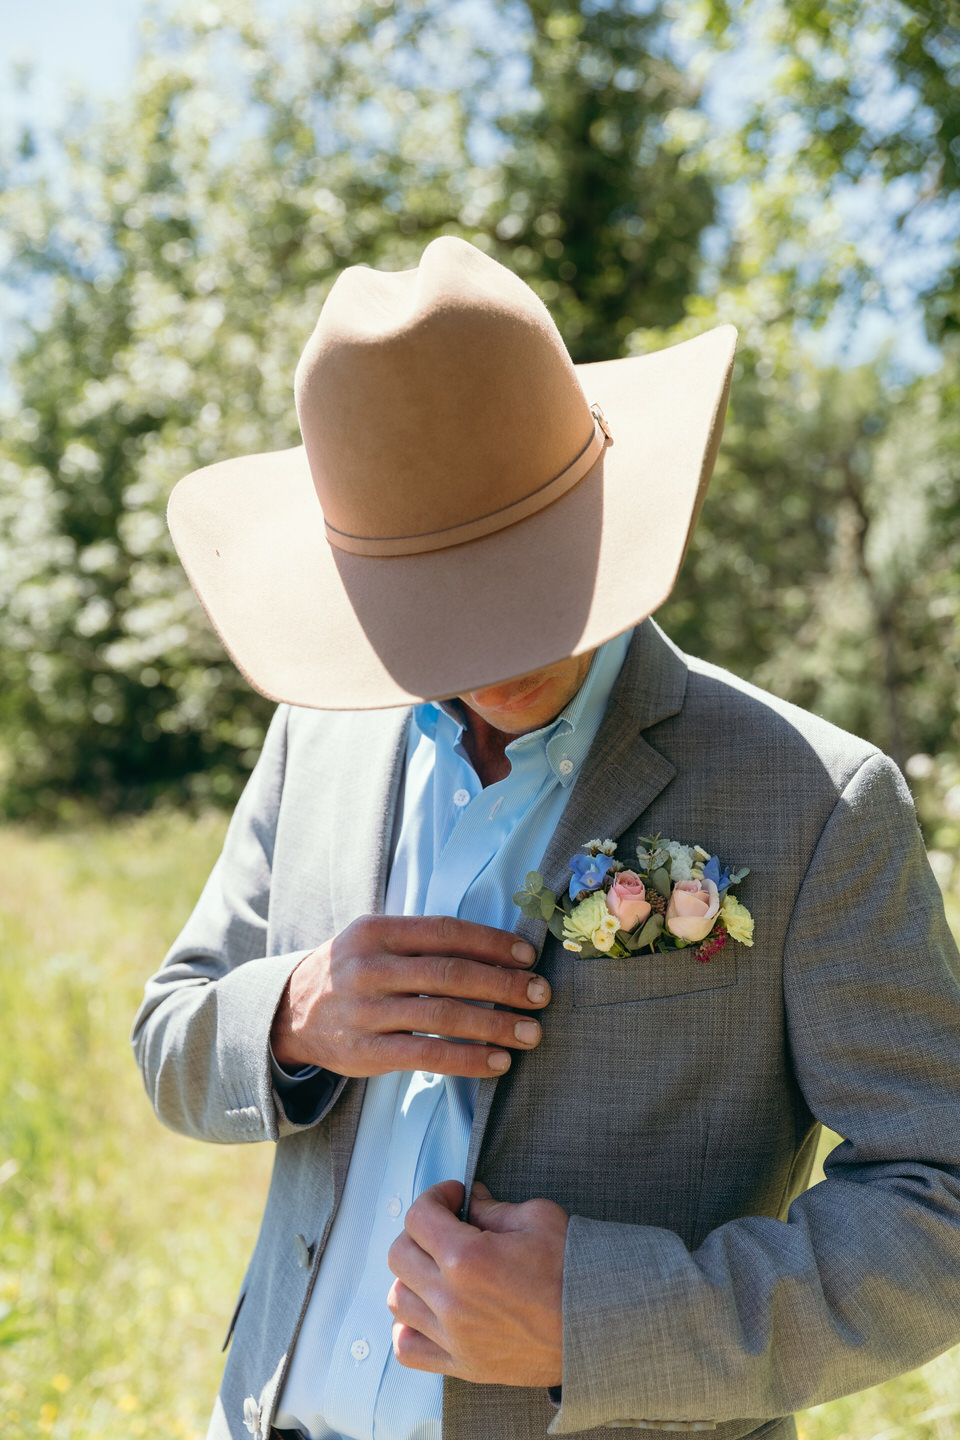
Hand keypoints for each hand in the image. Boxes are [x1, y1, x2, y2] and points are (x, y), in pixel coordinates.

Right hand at [270, 914, 549, 1077]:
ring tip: (530, 1033)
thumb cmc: (353, 972)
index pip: (446, 932)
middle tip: (541, 995)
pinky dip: (468, 1059)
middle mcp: (369, 967)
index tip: (528, 956)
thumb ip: (422, 942)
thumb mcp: (375, 942)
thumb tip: (498, 950)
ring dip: (495, 1025)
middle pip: (450, 973)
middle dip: (504, 985)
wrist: (289, 1014)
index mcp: (376, 931)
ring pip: (443, 1016)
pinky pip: (427, 1055)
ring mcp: (365, 1011)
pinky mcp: (365, 1052)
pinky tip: (497, 1063)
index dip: (492, 943)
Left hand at [387, 1178, 567, 1386]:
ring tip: (437, 1269)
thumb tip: (470, 1201)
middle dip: (419, 1231)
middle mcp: (452, 1300)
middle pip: (399, 1255)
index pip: (418, 1216)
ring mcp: (454, 1336)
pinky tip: (428, 1311)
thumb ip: (493, 1207)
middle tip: (446, 1227)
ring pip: (397, 1300)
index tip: (453, 1197)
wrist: (599, 1326)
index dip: (435, 1196)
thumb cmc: (574, 1272)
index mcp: (466, 1258)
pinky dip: (408, 1327)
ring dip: (412, 1277)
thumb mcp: (537, 1218)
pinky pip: (408, 1349)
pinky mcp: (463, 1364)